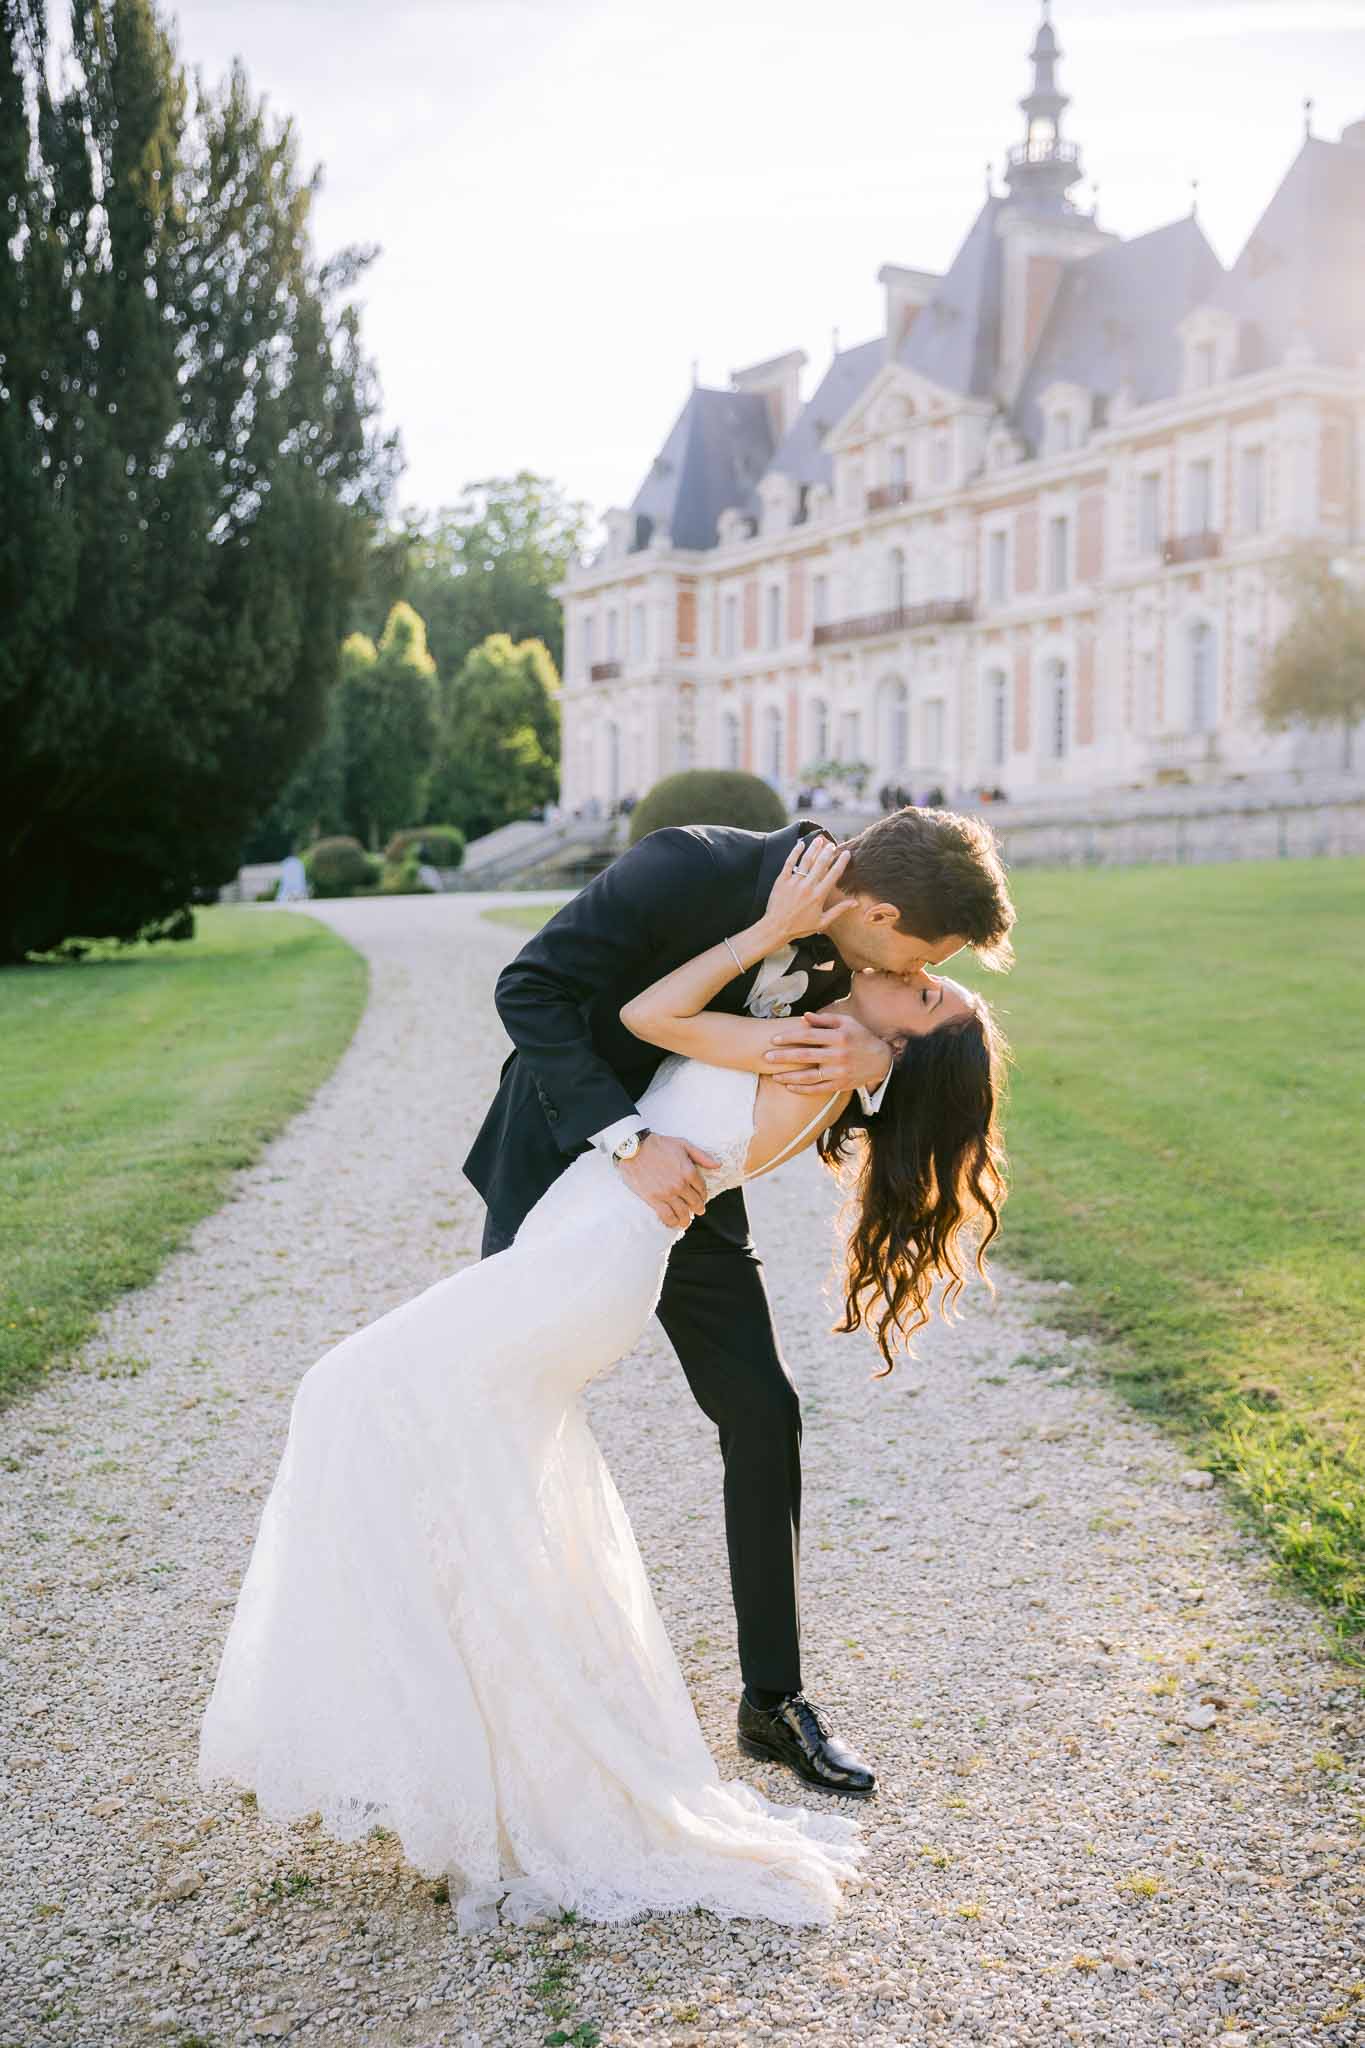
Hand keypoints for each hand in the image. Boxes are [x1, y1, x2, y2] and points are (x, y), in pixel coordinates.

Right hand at [616, 1132, 719, 1229]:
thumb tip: (718, 1165)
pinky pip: (667, 1216)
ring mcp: (667, 1194)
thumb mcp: (683, 1145)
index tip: (701, 1198)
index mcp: (689, 1171)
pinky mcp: (653, 1199)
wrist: (634, 1148)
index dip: (703, 1195)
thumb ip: (702, 1156)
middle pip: (695, 1203)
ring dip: (686, 1219)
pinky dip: (672, 1222)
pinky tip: (674, 1222)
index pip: (702, 1189)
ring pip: (683, 1213)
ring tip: (686, 1220)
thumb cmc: (658, 1144)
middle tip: (698, 1210)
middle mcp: (680, 1185)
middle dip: (698, 1208)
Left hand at [759, 837, 849, 948]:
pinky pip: (789, 862)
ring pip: (806, 860)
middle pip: (821, 864)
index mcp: (819, 896)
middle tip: (833, 844)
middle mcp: (807, 886)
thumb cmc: (799, 927)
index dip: (841, 862)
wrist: (776, 928)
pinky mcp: (782, 880)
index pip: (833, 875)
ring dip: (814, 848)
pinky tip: (800, 844)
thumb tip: (856, 903)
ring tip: (819, 839)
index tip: (846, 853)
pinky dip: (795, 852)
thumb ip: (839, 910)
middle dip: (828, 852)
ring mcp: (794, 882)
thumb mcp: (822, 921)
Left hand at [762, 1008, 893, 1095]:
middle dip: (784, 1057)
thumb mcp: (847, 1023)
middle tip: (766, 1057)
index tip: (774, 1039)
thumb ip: (824, 1020)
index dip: (790, 1037)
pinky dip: (803, 1089)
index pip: (809, 1036)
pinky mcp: (841, 1084)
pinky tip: (789, 1087)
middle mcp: (839, 1054)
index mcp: (839, 1036)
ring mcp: (840, 1071)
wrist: (881, 1060)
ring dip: (790, 1076)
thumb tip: (803, 1016)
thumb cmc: (860, 1036)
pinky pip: (818, 1089)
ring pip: (810, 1076)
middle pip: (806, 1056)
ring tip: (774, 1076)